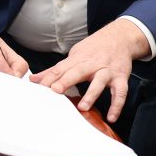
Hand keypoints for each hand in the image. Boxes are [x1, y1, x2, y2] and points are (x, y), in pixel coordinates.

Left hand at [30, 19, 148, 122]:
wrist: (120, 37)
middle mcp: (92, 64)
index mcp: (78, 58)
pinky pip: (120, 92)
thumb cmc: (94, 48)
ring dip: (91, 94)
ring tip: (83, 107)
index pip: (61, 68)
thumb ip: (56, 69)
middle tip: (55, 91)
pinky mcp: (121, 77)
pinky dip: (117, 105)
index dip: (49, 77)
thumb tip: (35, 79)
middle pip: (78, 72)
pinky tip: (111, 117)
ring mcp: (107, 70)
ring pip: (99, 82)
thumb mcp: (74, 55)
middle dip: (66, 81)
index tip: (39, 87)